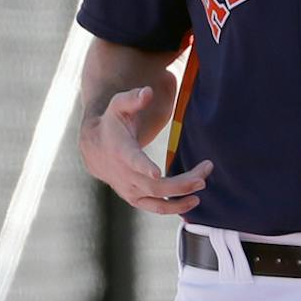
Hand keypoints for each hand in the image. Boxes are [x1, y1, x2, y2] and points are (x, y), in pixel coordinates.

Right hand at [78, 86, 210, 215]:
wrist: (95, 148)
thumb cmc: (112, 123)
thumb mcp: (119, 106)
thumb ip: (133, 98)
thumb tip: (147, 92)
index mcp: (121, 151)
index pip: (131, 161)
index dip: (143, 167)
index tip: (156, 173)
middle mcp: (125, 176)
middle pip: (156, 185)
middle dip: (182, 181)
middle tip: (205, 171)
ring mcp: (130, 190)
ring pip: (158, 201)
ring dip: (182, 197)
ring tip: (202, 188)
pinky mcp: (136, 199)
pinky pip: (156, 208)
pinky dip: (175, 209)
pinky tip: (193, 201)